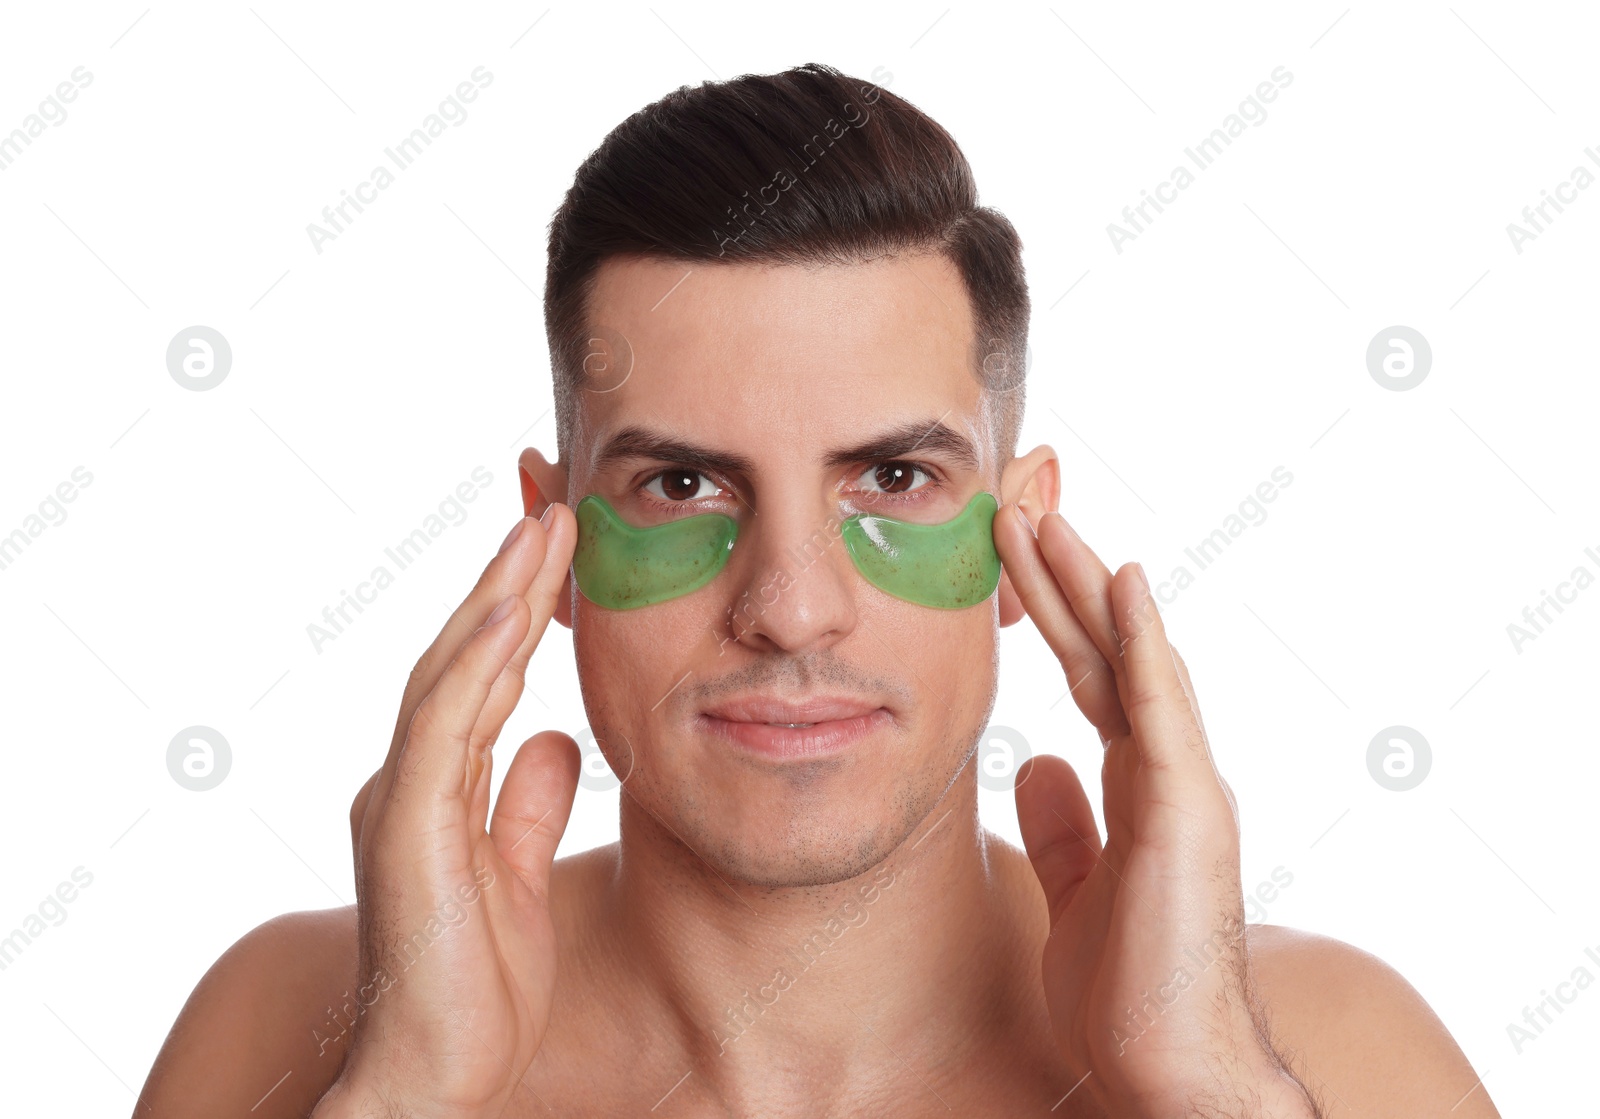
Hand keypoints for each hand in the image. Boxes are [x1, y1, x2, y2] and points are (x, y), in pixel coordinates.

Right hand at [317, 505, 580, 1118]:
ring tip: (544, 530)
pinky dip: (477, 663)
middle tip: (556, 508)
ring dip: (496, 597)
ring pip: (450, 673)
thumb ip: (527, 802)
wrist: (433, 1075)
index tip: (562, 550)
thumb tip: (556, 737)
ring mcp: (400, 799)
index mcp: (435, 788)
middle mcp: (409, 780)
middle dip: (509, 581)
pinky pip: (445, 726)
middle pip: (463, 657)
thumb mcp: (517, 873)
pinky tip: (513, 612)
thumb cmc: (473, 987)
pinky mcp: (405, 827)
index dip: (517, 611)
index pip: (481, 677)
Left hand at [994, 504, 1318, 1117]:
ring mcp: (1183, 782)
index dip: (1059, 612)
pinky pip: (1160, 708)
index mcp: (1139, 785)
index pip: (1093, 675)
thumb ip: (1063, 824)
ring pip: (1132, 659)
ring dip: (1089, 586)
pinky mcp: (1187, 808)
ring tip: (1046, 518)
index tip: (1017, 553)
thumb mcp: (1075, 889)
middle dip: (1064, 577)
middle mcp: (1167, 770)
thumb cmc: (1129, 988)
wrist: (1167, 1066)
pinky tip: (1123, 582)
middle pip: (1108, 651)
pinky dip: (1142, 641)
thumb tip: (1034, 764)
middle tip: (1020, 506)